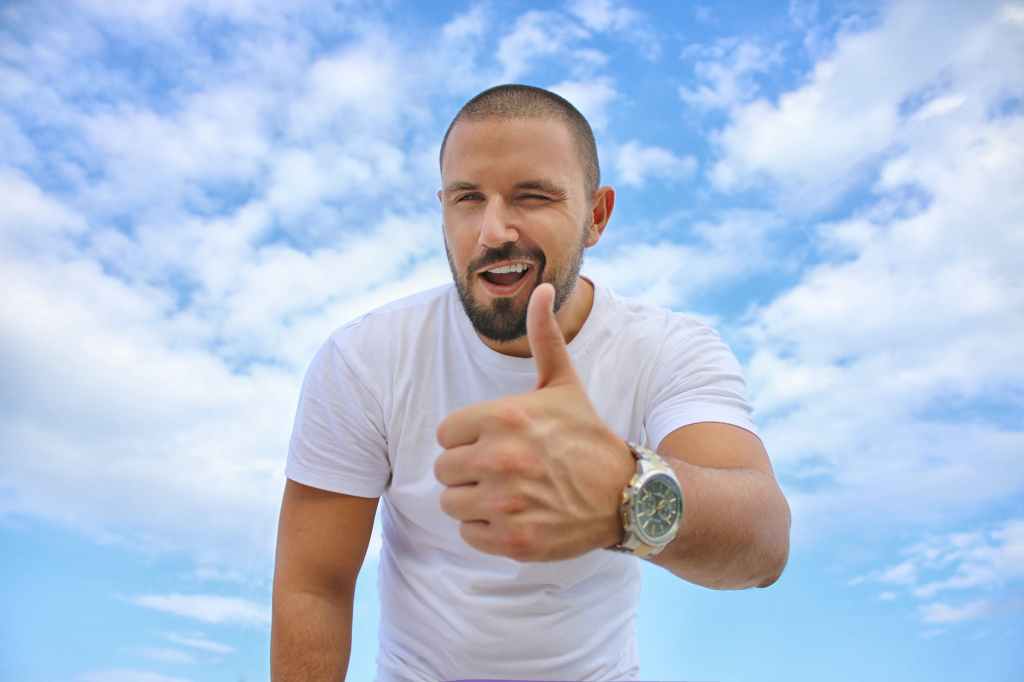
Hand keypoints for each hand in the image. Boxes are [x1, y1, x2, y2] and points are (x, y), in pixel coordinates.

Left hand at [434, 283, 634, 561]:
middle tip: (503, 470)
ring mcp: (507, 503)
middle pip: (444, 469)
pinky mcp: (513, 540)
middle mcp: (500, 459)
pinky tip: (516, 516)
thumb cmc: (587, 435)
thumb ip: (543, 336)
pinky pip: (468, 534)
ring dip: (474, 501)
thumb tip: (542, 285)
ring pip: (451, 503)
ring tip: (509, 493)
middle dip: (468, 471)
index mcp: (504, 417)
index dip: (469, 438)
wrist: (628, 495)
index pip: (445, 433)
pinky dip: (486, 530)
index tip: (498, 441)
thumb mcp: (564, 384)